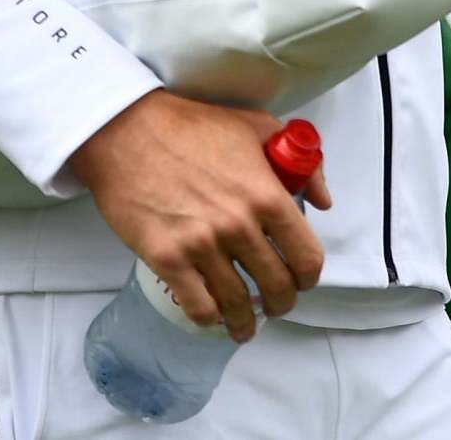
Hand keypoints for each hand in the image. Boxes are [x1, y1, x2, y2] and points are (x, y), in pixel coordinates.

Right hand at [68, 91, 331, 343]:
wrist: (128, 131)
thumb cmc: (191, 126)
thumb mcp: (256, 127)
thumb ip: (300, 161)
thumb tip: (322, 200)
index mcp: (267, 195)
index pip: (307, 258)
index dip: (308, 276)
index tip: (301, 279)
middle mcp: (239, 226)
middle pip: (277, 288)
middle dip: (280, 303)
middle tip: (274, 303)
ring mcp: (202, 246)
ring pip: (238, 304)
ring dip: (246, 321)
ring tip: (244, 325)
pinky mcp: (167, 258)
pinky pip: (199, 306)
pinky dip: (210, 318)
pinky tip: (213, 316)